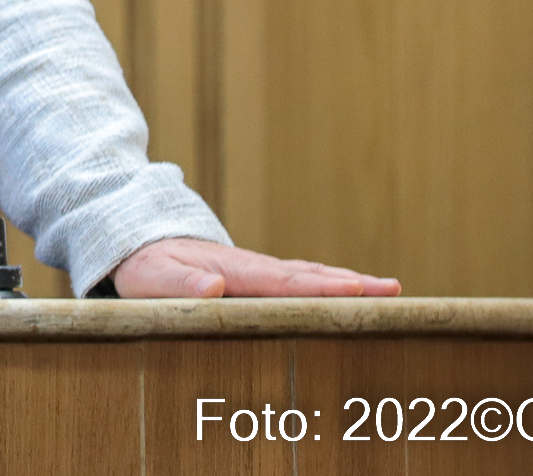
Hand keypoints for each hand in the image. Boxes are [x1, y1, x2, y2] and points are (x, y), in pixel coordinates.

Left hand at [113, 237, 401, 297]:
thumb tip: (214, 285)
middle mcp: (253, 268)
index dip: (320, 287)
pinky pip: (299, 279)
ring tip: (389, 290)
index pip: (283, 282)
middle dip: (353, 283)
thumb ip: (181, 282)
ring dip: (348, 281)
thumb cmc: (142, 265)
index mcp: (234, 271)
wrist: (137, 240)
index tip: (356, 289)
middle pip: (309, 276)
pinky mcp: (255, 278)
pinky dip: (328, 283)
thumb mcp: (151, 277)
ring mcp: (257, 271)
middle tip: (395, 291)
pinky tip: (350, 290)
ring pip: (310, 274)